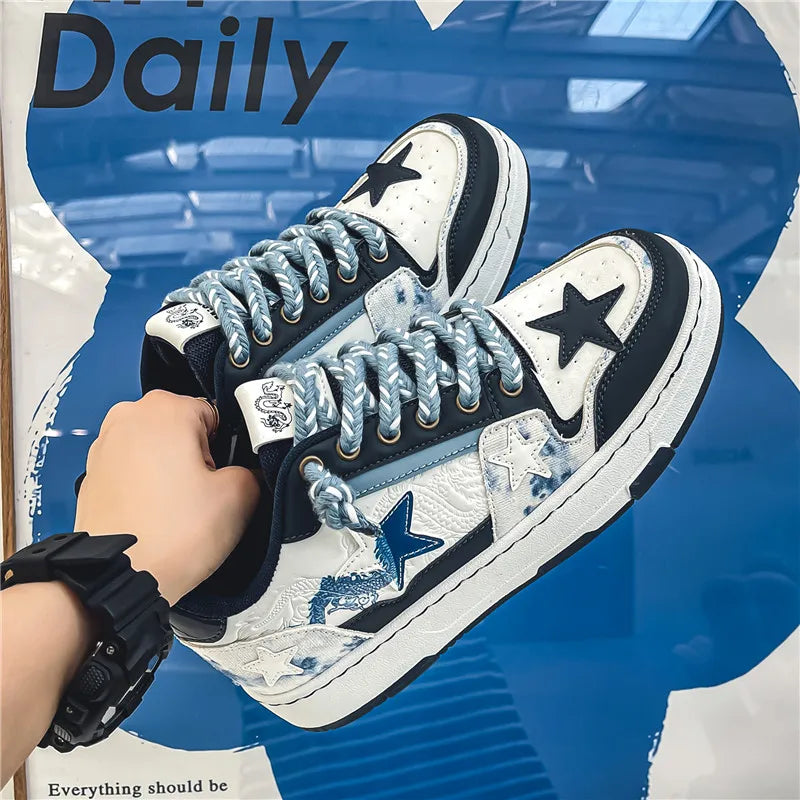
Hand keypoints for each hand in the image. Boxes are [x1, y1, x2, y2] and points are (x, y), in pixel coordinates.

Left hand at [75, 390, 259, 603]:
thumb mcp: (240, 496)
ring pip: (158, 448)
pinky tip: (157, 514)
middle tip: (203, 493)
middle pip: (184, 428)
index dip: (228, 448)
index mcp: (166, 409)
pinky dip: (148, 486)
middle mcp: (129, 417)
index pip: (217, 414)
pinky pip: (134, 468)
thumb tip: (250, 471)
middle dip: (198, 456)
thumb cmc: (169, 536)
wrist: (118, 576)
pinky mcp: (93, 473)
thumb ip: (255, 469)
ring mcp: (105, 444)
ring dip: (172, 470)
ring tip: (178, 507)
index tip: (225, 473)